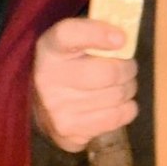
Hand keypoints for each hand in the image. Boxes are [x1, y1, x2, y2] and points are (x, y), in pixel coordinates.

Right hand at [31, 16, 139, 153]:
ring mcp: (57, 109)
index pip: (68, 34)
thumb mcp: (74, 43)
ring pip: (118, 96)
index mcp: (48, 48)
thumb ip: (96, 32)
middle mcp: (47, 79)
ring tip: (119, 85)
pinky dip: (126, 109)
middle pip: (108, 72)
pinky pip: (118, 117)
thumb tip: (126, 36)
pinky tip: (114, 104)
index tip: (121, 38)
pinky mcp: (70, 133)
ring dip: (127, 88)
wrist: (39, 104)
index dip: (97, 33)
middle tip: (126, 66)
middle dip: (128, 68)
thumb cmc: (67, 66)